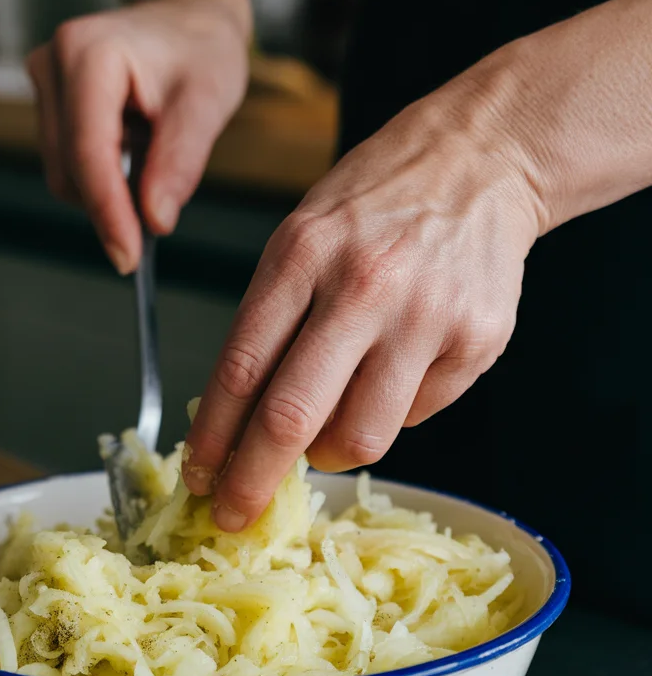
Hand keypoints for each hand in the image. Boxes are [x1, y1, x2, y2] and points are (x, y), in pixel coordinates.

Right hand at [26, 0, 249, 273]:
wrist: (189, 20)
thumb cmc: (202, 52)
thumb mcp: (208, 103)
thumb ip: (180, 162)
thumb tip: (154, 221)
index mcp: (87, 52)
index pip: (88, 151)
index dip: (107, 211)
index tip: (128, 259)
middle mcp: (52, 63)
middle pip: (70, 168)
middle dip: (112, 204)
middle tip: (162, 211)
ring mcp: (44, 83)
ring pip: (64, 173)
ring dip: (110, 188)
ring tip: (154, 155)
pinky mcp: (48, 103)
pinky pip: (68, 164)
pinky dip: (104, 177)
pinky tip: (136, 151)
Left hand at [182, 73, 546, 530]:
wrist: (480, 160)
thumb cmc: (375, 204)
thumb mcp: (301, 237)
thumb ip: (271, 323)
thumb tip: (238, 422)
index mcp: (302, 253)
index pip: (241, 368)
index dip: (212, 436)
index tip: (196, 475)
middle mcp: (363, 286)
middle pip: (292, 416)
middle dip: (251, 481)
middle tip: (232, 514)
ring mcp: (426, 316)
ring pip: (360, 436)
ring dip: (326, 454)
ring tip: (323, 435)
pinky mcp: (477, 341)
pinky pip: (416, 416)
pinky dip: (391, 413)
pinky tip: (393, 373)